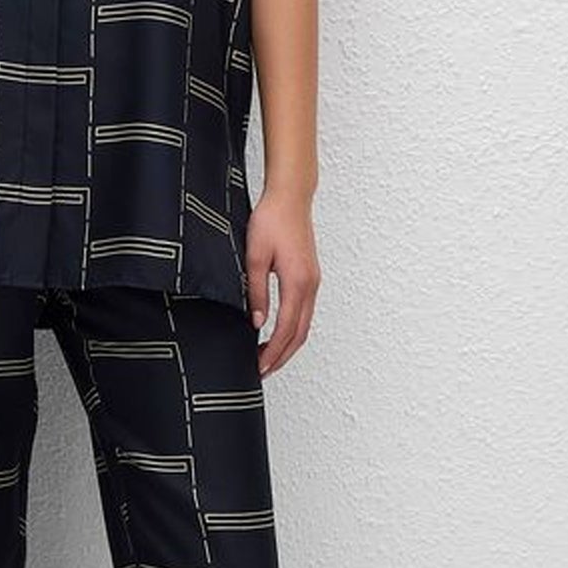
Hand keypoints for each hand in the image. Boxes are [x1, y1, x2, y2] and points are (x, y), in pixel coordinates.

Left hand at [244, 187, 320, 376]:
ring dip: (288, 344)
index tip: (260, 367)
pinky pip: (304, 311)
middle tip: (262, 371)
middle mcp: (310, 285)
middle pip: (300, 333)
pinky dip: (293, 329)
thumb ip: (255, 291)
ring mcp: (313, 281)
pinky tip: (278, 333)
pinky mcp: (310, 276)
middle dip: (282, 356)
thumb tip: (256, 323)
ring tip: (268, 357)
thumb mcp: (255, 257)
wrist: (290, 197)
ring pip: (304, 324)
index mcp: (297, 283)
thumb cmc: (271, 220)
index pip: (286, 329)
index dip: (274, 352)